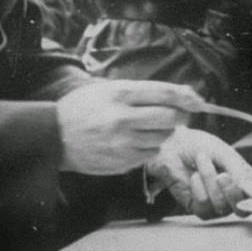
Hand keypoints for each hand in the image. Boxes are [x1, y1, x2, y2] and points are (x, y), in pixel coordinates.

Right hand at [57, 80, 202, 174]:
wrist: (54, 136)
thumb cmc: (84, 108)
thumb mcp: (107, 89)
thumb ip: (142, 91)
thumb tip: (182, 94)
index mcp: (120, 94)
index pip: (165, 93)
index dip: (186, 96)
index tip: (197, 100)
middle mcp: (123, 118)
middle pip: (171, 117)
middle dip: (180, 116)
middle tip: (177, 115)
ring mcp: (123, 143)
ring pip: (164, 137)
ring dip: (164, 132)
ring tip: (149, 127)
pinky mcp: (122, 162)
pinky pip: (151, 153)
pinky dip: (150, 146)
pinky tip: (136, 140)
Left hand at [145, 126, 251, 218]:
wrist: (173, 145)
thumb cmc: (200, 146)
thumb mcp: (224, 153)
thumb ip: (240, 174)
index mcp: (245, 181)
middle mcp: (233, 196)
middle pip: (243, 210)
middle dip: (232, 193)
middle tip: (223, 175)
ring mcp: (216, 204)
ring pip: (221, 207)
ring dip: (210, 180)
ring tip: (202, 160)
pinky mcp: (199, 208)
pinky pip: (204, 207)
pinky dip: (198, 188)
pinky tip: (194, 175)